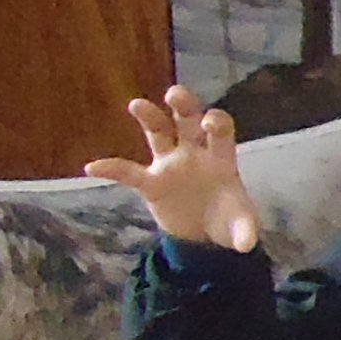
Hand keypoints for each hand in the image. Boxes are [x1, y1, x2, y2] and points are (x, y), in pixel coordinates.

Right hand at [90, 85, 262, 251]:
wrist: (204, 237)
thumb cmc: (226, 219)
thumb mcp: (239, 226)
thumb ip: (245, 231)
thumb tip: (247, 245)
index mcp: (220, 156)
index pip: (220, 128)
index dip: (215, 121)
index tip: (208, 124)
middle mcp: (194, 152)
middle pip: (187, 120)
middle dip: (183, 105)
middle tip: (174, 94)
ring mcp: (171, 164)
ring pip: (159, 133)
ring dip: (149, 117)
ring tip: (136, 105)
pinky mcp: (152, 183)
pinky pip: (129, 173)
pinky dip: (112, 170)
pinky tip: (93, 167)